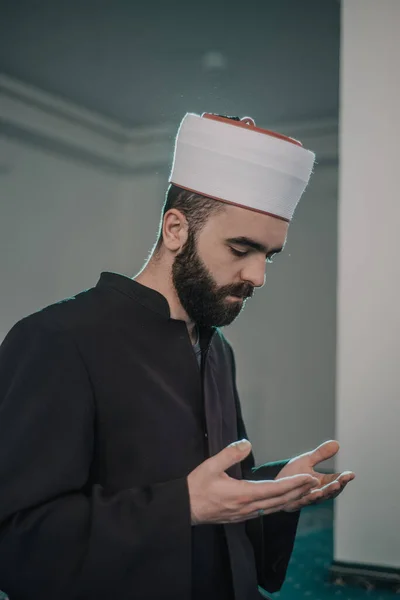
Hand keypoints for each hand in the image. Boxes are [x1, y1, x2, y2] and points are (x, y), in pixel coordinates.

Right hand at [187, 439, 318, 524]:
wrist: (183, 509)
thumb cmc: (195, 487)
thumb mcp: (210, 466)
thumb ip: (229, 454)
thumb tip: (247, 443)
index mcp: (243, 494)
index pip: (275, 489)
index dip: (295, 484)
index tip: (310, 478)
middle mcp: (248, 507)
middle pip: (280, 500)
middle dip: (299, 491)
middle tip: (316, 483)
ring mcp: (245, 514)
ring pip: (275, 507)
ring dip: (292, 499)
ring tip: (305, 491)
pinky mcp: (241, 516)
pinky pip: (266, 511)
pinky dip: (280, 504)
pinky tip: (283, 500)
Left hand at [277, 440, 354, 511]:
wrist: (275, 484)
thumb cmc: (292, 474)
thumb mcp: (307, 460)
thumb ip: (321, 454)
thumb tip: (336, 443)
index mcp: (322, 482)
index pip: (336, 480)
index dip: (344, 478)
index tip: (351, 474)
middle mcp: (317, 492)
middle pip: (330, 491)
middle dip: (337, 486)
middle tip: (343, 480)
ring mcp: (307, 499)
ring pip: (320, 497)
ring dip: (327, 492)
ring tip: (334, 485)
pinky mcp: (296, 503)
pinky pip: (304, 501)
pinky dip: (311, 497)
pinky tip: (316, 491)